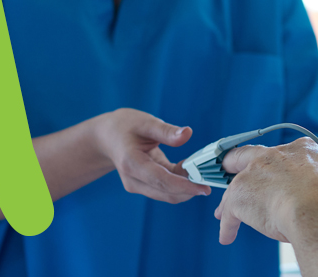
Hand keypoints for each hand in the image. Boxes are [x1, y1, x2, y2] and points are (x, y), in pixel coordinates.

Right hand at [92, 108, 210, 203]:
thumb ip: (166, 131)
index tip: (204, 187)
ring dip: (186, 188)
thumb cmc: (125, 125)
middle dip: (189, 190)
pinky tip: (190, 171)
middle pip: (165, 192)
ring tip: (202, 174)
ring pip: (166, 194)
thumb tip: (188, 134)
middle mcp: (132, 179)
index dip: (184, 186)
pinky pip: (164, 189)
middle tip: (210, 181)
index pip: (161, 180)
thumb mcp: (146, 122)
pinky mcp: (142, 186)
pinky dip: (179, 183)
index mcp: (131, 163)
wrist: (106, 136)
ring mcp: (136, 185)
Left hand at [214, 138, 317, 244]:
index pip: (283, 153)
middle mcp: (274, 156)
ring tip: (223, 214)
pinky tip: (227, 236)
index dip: (275, 163)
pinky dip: (228, 225)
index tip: (273, 170)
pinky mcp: (239, 195)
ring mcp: (254, 173)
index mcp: (301, 150)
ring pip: (235, 187)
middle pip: (246, 154)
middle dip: (235, 162)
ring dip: (230, 201)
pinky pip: (229, 212)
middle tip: (228, 168)